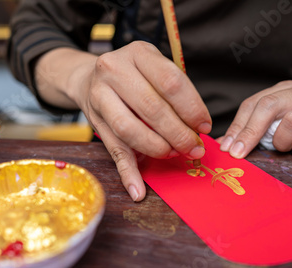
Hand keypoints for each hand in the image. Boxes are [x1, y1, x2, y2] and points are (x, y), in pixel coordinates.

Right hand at [67, 41, 211, 200]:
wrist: (87, 78)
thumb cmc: (132, 76)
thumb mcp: (153, 68)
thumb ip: (174, 93)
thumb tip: (199, 129)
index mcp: (138, 53)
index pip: (171, 83)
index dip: (192, 109)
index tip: (204, 126)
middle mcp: (114, 70)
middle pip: (153, 108)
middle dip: (179, 133)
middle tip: (194, 148)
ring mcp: (100, 97)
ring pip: (131, 130)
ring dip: (158, 149)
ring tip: (173, 154)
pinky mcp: (94, 122)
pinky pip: (113, 151)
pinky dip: (127, 174)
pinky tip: (138, 191)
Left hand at [217, 80, 291, 159]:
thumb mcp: (271, 130)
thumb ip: (248, 134)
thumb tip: (221, 145)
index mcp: (284, 90)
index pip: (253, 103)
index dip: (237, 126)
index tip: (226, 147)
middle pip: (269, 105)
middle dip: (250, 132)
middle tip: (240, 153)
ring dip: (282, 142)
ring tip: (286, 148)